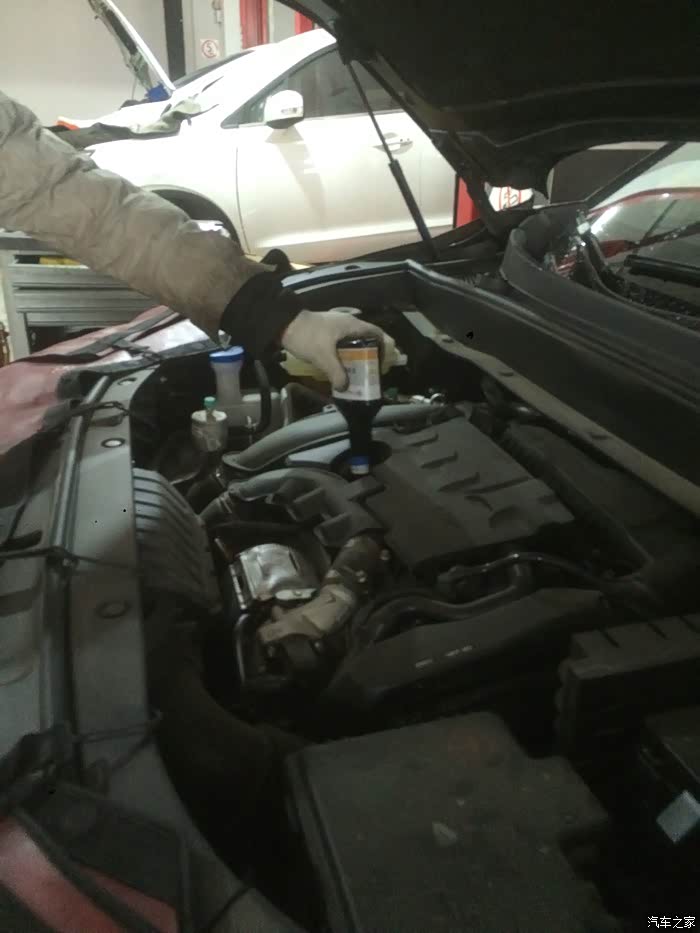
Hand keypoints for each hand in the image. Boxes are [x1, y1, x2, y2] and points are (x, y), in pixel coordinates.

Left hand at [281, 308, 396, 390]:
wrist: (283, 323)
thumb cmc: (307, 336)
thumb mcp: (323, 356)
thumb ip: (336, 373)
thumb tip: (345, 388)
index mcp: (352, 325)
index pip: (378, 333)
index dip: (385, 347)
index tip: (383, 363)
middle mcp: (348, 324)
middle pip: (368, 339)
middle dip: (371, 356)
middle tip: (372, 373)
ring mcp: (337, 328)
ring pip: (355, 343)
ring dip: (358, 357)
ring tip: (358, 374)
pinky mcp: (328, 333)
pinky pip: (343, 345)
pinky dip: (346, 356)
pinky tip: (341, 368)